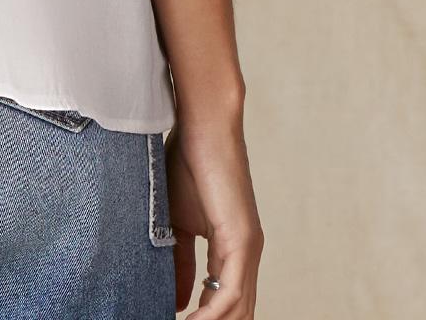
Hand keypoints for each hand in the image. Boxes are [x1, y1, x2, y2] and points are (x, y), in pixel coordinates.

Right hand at [167, 116, 261, 315]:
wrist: (202, 125)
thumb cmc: (188, 164)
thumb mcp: (177, 222)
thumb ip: (180, 262)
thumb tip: (177, 302)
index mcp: (233, 251)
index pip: (224, 302)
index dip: (204, 319)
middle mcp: (247, 255)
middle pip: (237, 314)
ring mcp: (248, 249)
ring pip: (237, 312)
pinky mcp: (242, 240)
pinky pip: (229, 294)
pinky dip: (210, 315)